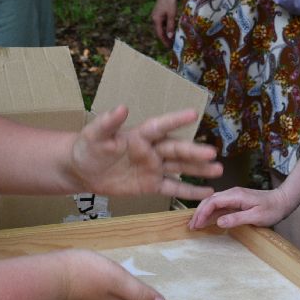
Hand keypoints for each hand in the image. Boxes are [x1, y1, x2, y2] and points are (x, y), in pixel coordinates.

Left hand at [69, 105, 220, 200]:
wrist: (82, 170)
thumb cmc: (88, 147)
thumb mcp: (95, 134)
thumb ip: (108, 123)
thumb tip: (122, 108)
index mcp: (140, 135)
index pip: (160, 126)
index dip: (175, 120)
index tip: (193, 113)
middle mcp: (151, 150)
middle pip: (176, 150)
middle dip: (193, 152)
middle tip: (212, 153)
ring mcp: (153, 168)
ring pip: (180, 168)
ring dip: (198, 169)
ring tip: (218, 170)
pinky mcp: (151, 185)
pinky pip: (173, 188)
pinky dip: (190, 191)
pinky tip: (207, 192)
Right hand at [151, 0, 177, 46]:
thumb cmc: (170, 2)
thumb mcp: (172, 15)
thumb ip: (171, 26)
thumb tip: (170, 37)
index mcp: (156, 20)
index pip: (160, 34)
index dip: (165, 41)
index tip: (169, 47)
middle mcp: (154, 19)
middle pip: (159, 32)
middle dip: (165, 39)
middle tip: (172, 46)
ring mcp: (156, 16)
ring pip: (161, 28)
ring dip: (166, 34)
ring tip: (173, 39)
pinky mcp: (159, 13)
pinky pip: (162, 23)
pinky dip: (166, 28)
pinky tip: (172, 30)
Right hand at [188, 185, 293, 230]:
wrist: (283, 201)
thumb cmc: (272, 209)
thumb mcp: (256, 216)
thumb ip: (237, 218)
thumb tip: (219, 222)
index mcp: (235, 195)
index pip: (213, 202)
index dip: (202, 213)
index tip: (196, 225)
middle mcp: (232, 193)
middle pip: (209, 201)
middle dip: (198, 213)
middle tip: (191, 226)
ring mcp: (233, 197)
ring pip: (212, 202)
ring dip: (203, 212)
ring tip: (195, 225)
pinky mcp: (235, 201)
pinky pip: (219, 206)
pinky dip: (210, 213)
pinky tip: (206, 220)